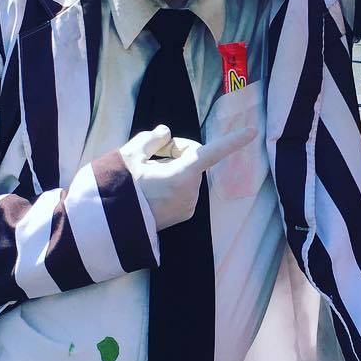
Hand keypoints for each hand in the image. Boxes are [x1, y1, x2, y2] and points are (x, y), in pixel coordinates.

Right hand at [121, 124, 255, 230]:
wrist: (108, 228)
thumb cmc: (118, 189)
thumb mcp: (129, 155)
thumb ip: (152, 139)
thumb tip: (166, 134)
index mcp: (181, 175)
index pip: (211, 153)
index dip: (232, 141)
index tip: (252, 132)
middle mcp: (191, 192)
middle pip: (192, 159)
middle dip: (176, 152)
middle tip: (152, 154)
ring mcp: (189, 206)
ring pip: (187, 175)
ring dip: (172, 168)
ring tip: (147, 175)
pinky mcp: (184, 215)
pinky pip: (183, 190)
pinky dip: (172, 184)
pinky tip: (152, 189)